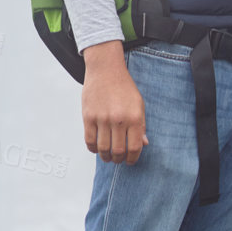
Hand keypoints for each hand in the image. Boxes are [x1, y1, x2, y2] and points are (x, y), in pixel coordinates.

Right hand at [81, 42, 147, 164]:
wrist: (105, 69)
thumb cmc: (123, 87)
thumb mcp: (138, 104)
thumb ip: (141, 125)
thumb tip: (143, 144)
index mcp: (134, 117)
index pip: (134, 147)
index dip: (132, 158)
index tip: (130, 161)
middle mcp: (118, 119)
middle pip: (118, 150)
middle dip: (119, 159)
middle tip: (118, 159)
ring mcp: (102, 118)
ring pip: (103, 148)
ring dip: (106, 156)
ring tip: (107, 156)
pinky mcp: (88, 117)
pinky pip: (89, 140)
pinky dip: (93, 148)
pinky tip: (97, 147)